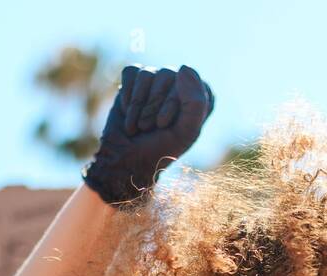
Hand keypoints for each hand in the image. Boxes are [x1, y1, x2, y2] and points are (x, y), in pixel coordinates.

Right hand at [83, 64, 214, 204]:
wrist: (127, 158)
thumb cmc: (161, 149)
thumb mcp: (186, 132)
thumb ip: (196, 102)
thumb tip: (183, 66)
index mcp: (200, 98)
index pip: (190, 83)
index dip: (174, 104)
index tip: (164, 125)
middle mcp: (180, 85)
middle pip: (167, 75)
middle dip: (153, 105)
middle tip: (148, 127)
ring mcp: (157, 80)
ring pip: (147, 74)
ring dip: (139, 104)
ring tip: (138, 125)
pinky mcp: (135, 80)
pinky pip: (132, 72)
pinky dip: (128, 95)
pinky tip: (128, 111)